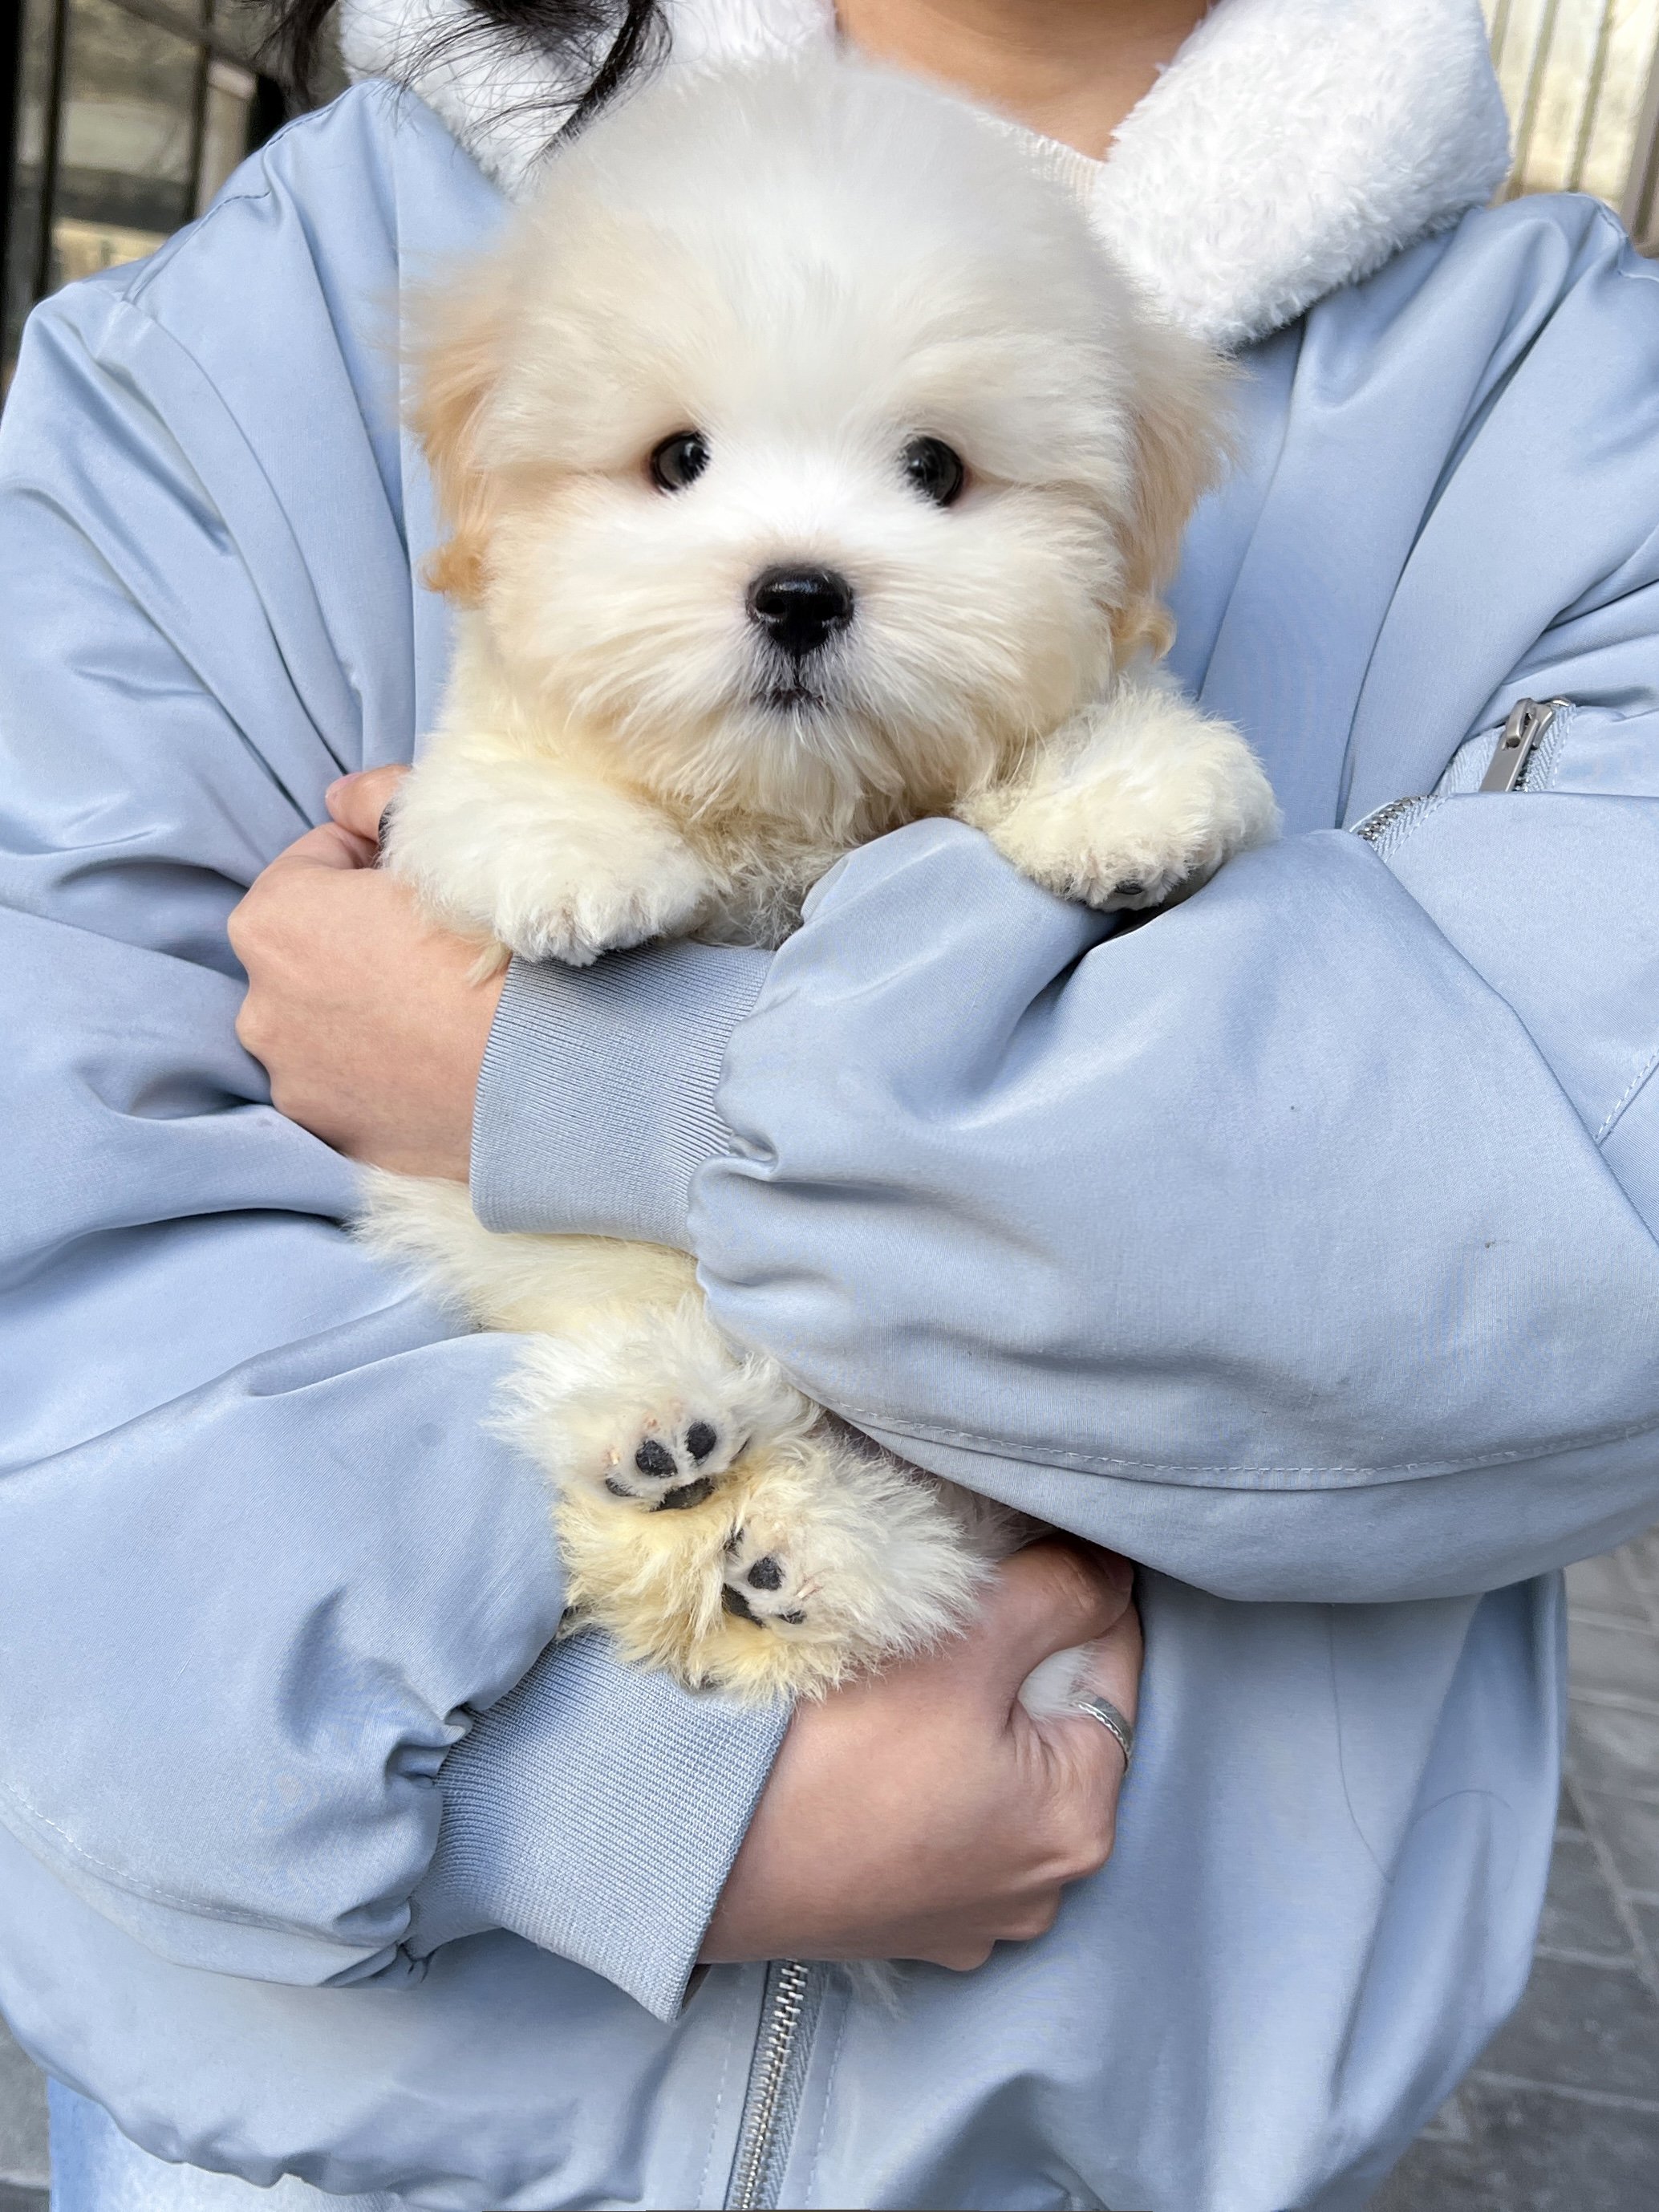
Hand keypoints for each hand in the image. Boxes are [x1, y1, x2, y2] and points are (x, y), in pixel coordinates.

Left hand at [229, 768, 501, 1179]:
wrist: (553, 1070)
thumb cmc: (500, 946)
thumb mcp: (447, 839)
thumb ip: (379, 801)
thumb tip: (345, 798)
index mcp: (274, 919)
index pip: (320, 860)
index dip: (380, 863)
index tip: (430, 883)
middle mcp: (261, 1005)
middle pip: (313, 948)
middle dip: (359, 940)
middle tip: (438, 948)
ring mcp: (294, 1080)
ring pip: (327, 1021)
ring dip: (366, 1009)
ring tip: (441, 1010)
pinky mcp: (334, 1135)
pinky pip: (350, 1084)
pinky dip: (382, 1070)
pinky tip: (437, 1061)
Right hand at [702, 1541, 1141, 1967]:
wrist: (700, 1852)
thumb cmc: (838, 1753)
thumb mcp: (966, 1645)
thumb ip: (1061, 1593)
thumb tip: (1118, 1567)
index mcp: (1080, 1821)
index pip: (1112, 1663)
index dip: (1065, 1595)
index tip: (1002, 1566)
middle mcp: (1043, 1889)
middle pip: (1053, 1721)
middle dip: (1012, 1661)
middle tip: (939, 1624)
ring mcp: (970, 1915)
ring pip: (994, 1769)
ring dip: (962, 1717)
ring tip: (897, 1682)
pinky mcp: (904, 1923)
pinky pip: (940, 1819)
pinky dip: (919, 1777)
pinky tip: (868, 1750)